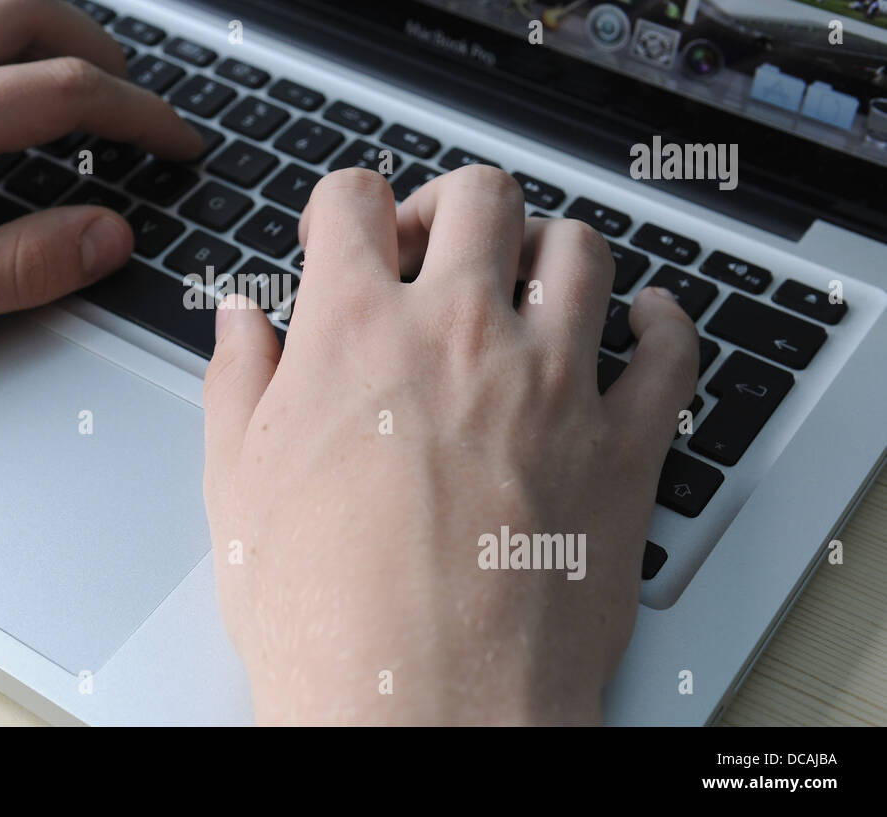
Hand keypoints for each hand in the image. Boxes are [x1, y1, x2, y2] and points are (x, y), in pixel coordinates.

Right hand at [203, 167, 697, 724]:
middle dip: (449, 205)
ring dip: (547, 250)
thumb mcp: (237, 486)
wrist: (421, 710)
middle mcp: (463, 335)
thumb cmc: (324, 616)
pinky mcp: (625, 448)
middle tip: (434, 248)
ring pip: (579, 251)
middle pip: (479, 197)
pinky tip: (643, 321)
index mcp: (357, 332)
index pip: (352, 199)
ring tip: (525, 285)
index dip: (342, 203)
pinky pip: (670, 351)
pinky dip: (663, 322)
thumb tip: (242, 321)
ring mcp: (554, 385)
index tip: (345, 234)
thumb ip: (237, 381)